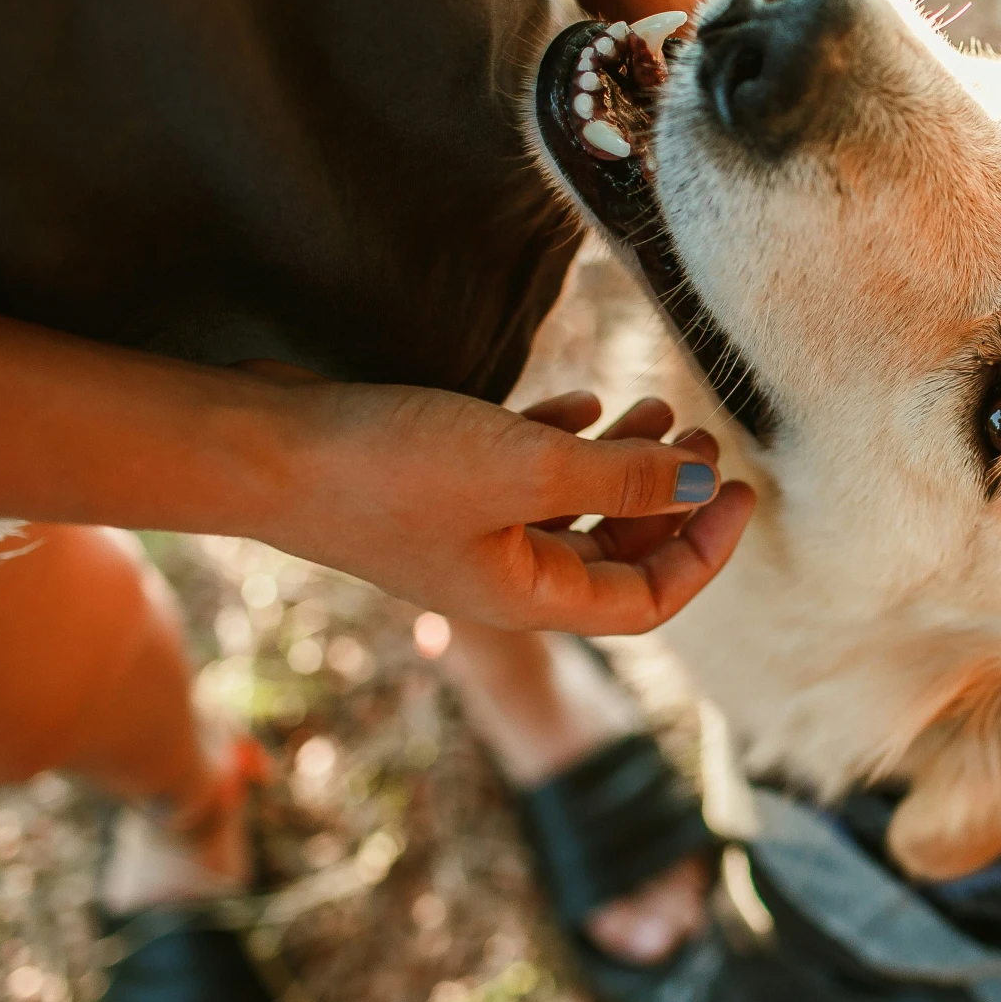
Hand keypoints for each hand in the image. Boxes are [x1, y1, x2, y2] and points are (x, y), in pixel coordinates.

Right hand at [260, 380, 753, 634]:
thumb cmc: (388, 467)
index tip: (741, 488)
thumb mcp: (527, 467)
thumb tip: (703, 479)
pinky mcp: (431, 488)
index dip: (704, 551)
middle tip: (704, 435)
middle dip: (668, 499)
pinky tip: (581, 402)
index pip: (647, 600)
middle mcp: (501, 576)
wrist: (259, 447)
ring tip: (656, 410)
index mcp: (530, 597)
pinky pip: (520, 477)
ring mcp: (464, 534)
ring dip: (620, 465)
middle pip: (615, 555)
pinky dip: (560, 443)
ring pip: (570, 511)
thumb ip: (621, 477)